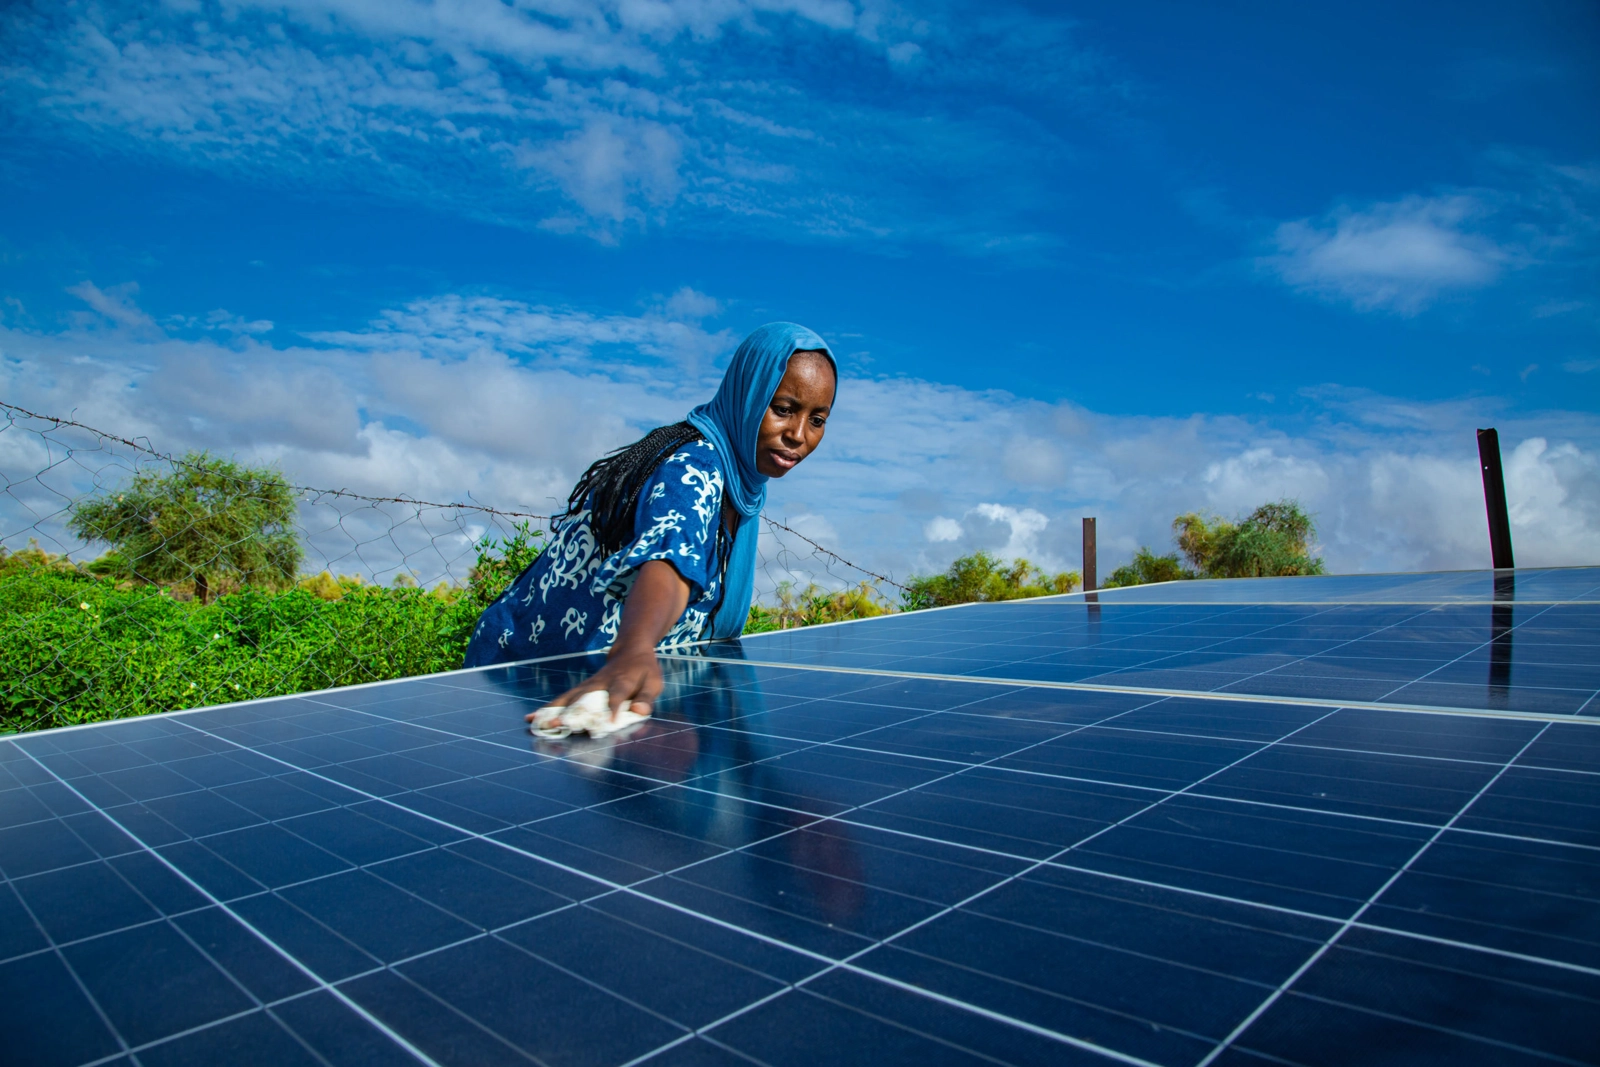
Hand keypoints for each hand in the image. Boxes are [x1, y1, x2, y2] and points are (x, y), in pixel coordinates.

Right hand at [533, 644, 663, 720]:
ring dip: (552, 711)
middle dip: (571, 711)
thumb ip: (646, 698)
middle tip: (557, 723)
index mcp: (622, 681)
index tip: (609, 722)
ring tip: (535, 723)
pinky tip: (531, 718)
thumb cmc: (644, 671)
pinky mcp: (580, 690)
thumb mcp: (653, 683)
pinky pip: (563, 700)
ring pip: (568, 699)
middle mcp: (601, 683)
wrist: (629, 651)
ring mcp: (587, 686)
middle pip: (584, 698)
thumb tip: (640, 711)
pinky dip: (547, 709)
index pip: (617, 695)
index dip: (614, 708)